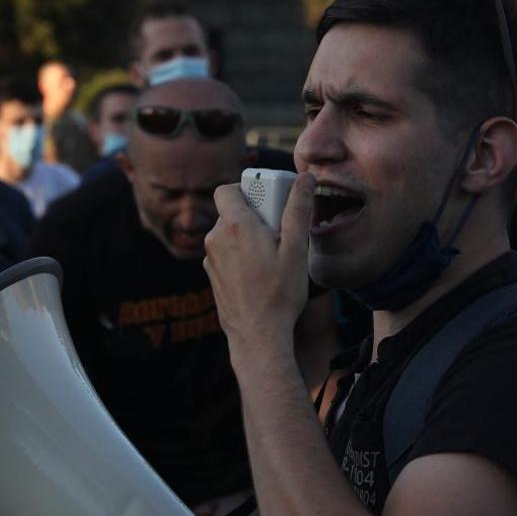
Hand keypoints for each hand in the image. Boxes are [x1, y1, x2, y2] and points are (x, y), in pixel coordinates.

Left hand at [205, 173, 314, 362]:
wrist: (258, 337)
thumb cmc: (279, 294)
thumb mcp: (296, 249)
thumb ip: (298, 209)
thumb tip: (305, 178)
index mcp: (235, 226)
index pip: (227, 189)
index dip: (247, 190)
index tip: (267, 202)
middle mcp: (216, 239)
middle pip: (231, 212)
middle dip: (254, 216)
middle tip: (278, 234)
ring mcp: (211, 259)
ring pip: (228, 234)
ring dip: (247, 237)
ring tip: (271, 258)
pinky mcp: (212, 276)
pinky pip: (226, 253)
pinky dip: (240, 255)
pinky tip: (259, 275)